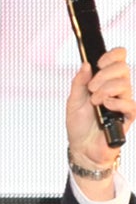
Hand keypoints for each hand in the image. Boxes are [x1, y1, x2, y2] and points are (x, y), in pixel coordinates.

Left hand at [67, 47, 132, 194]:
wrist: (82, 148)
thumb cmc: (79, 125)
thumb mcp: (73, 101)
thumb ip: (79, 83)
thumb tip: (85, 64)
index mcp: (106, 81)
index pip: (119, 59)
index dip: (113, 55)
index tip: (99, 63)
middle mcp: (118, 89)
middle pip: (123, 68)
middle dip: (104, 74)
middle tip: (91, 88)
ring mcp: (124, 102)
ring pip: (125, 84)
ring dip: (105, 90)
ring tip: (94, 102)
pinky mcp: (127, 117)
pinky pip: (130, 105)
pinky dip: (116, 103)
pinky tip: (105, 106)